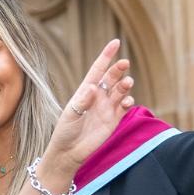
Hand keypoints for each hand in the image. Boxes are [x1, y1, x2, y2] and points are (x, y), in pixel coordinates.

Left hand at [40, 39, 135, 179]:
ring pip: (120, 90)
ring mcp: (107, 107)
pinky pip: (124, 106)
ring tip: (127, 83)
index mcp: (85, 90)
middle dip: (118, 69)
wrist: (69, 152)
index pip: (97, 69)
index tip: (115, 42)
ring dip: (125, 85)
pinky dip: (128, 101)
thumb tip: (93, 87)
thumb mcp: (70, 115)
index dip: (106, 56)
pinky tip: (127, 102)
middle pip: (111, 77)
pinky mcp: (114, 119)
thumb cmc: (65, 131)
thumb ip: (82, 101)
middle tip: (124, 63)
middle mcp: (98, 96)